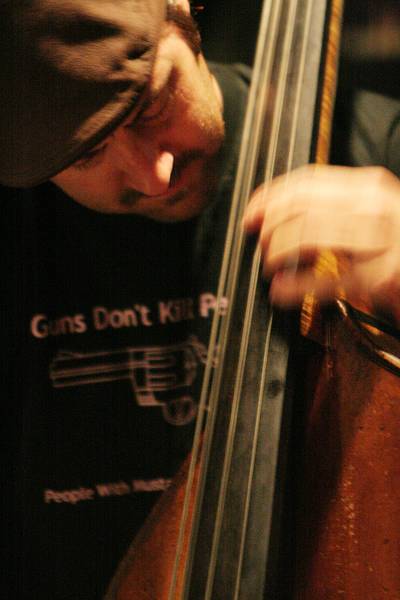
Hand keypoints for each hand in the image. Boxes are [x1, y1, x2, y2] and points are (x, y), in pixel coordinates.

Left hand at [243, 164, 399, 320]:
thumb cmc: (397, 246)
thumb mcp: (370, 214)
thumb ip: (333, 207)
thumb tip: (278, 211)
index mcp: (369, 187)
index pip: (306, 182)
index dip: (269, 197)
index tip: (250, 213)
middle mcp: (374, 207)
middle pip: (301, 207)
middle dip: (269, 226)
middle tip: (259, 243)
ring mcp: (378, 241)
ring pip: (306, 236)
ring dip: (277, 253)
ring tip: (270, 266)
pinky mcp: (379, 279)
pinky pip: (323, 280)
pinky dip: (294, 287)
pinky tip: (279, 292)